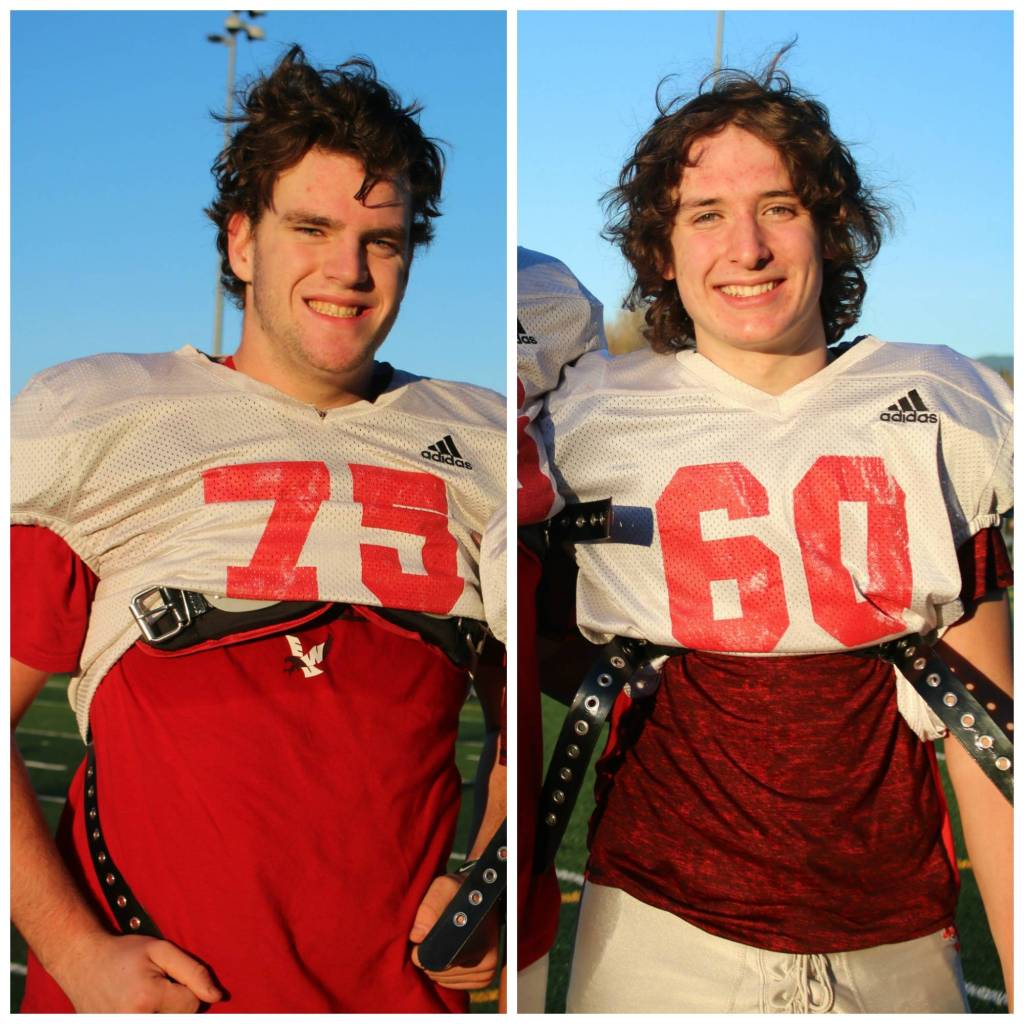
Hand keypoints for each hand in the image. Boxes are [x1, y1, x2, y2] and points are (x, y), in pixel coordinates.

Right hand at [58, 932, 222, 1012]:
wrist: (82, 962)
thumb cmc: (124, 954)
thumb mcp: (162, 950)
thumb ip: (194, 972)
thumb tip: (217, 997)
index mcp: (148, 998)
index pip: (193, 1006)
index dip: (189, 990)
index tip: (171, 978)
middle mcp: (132, 1020)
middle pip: (178, 1020)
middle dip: (175, 1005)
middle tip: (158, 988)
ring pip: (164, 1023)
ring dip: (162, 1012)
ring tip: (147, 998)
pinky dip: (149, 1015)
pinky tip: (137, 1007)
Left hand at [409, 873, 498, 989]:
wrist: (483, 897)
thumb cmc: (461, 891)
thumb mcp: (445, 887)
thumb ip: (429, 907)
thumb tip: (417, 937)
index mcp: (478, 940)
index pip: (436, 961)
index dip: (421, 952)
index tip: (421, 937)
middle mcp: (487, 959)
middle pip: (439, 973)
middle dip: (428, 958)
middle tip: (433, 935)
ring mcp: (488, 971)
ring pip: (444, 980)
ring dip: (436, 965)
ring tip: (442, 942)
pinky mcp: (485, 977)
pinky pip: (453, 984)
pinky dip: (445, 973)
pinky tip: (448, 954)